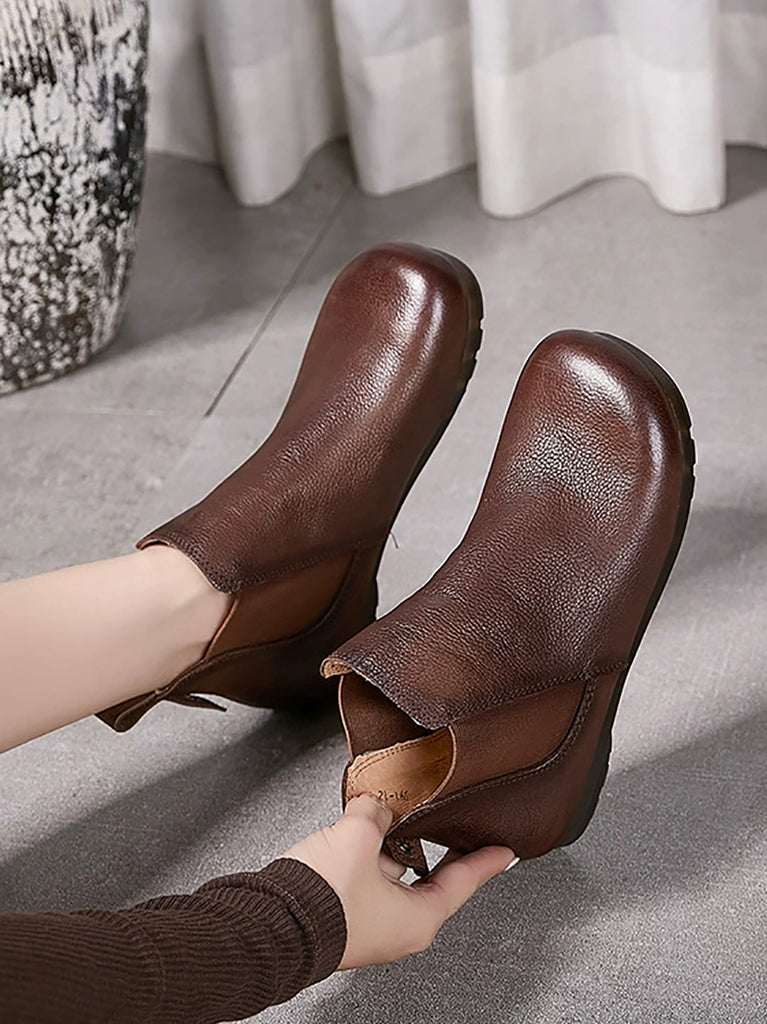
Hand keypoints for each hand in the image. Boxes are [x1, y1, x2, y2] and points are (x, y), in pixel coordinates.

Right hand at [284, 794, 516, 968]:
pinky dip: (369, 855)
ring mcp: (370, 926)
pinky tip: (359, 831)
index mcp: (417, 920)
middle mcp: (397, 929)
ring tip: (392, 813)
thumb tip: (375, 804)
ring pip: (393, 877)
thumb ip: (374, 813)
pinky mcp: (344, 918)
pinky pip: (367, 881)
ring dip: (392, 846)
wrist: (269, 925)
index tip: (505, 851)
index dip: (485, 860)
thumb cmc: (322, 899)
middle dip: (435, 847)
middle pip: (429, 879)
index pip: (463, 882)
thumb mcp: (358, 837)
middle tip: (451, 825)